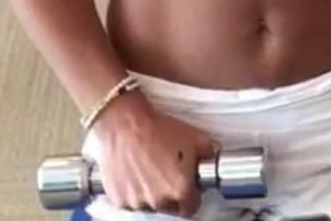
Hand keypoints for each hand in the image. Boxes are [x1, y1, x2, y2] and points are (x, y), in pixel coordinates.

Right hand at [95, 93, 217, 214]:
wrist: (126, 122)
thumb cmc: (158, 128)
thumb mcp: (195, 136)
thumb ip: (209, 153)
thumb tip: (211, 158)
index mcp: (180, 190)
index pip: (191, 208)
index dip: (192, 195)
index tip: (189, 186)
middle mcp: (158, 201)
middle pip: (170, 207)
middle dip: (171, 192)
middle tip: (167, 170)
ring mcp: (136, 202)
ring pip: (150, 204)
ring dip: (151, 192)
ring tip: (149, 167)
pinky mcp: (118, 198)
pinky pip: (130, 200)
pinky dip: (134, 190)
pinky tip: (135, 170)